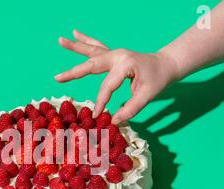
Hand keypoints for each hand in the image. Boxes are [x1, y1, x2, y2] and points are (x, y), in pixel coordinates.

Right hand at [55, 30, 179, 123]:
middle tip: (57, 78)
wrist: (166, 64)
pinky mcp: (114, 54)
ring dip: (75, 46)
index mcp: (125, 64)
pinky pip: (97, 46)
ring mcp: (114, 53)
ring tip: (60, 40)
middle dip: (74, 72)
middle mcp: (117, 55)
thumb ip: (130, 108)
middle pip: (91, 64)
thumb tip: (113, 121)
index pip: (107, 86)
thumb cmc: (157, 80)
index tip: (95, 115)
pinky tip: (74, 33)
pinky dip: (85, 40)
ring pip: (91, 50)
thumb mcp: (147, 96)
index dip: (100, 102)